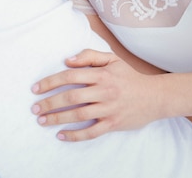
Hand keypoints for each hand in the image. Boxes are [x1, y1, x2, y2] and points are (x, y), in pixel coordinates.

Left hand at [31, 49, 162, 140]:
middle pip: (71, 97)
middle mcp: (104, 91)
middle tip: (34, 108)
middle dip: (49, 103)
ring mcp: (109, 109)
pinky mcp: (114, 124)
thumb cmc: (129, 77)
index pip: (70, 76)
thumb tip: (67, 60)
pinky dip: (75, 135)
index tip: (35, 88)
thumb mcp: (112, 59)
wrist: (156, 96)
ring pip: (78, 115)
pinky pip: (92, 132)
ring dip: (57, 119)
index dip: (50, 82)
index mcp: (101, 75)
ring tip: (42, 121)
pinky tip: (61, 135)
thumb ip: (89, 56)